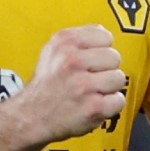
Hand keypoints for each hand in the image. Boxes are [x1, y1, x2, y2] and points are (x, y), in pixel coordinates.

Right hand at [15, 25, 126, 143]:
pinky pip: (119, 100)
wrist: (30, 117)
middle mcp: (72, 61)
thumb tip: (104, 32)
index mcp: (64, 42)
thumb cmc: (47, 85)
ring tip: (92, 92)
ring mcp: (83, 85)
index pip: (105, 36)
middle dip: (105, 69)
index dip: (101, 50)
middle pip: (115, 57)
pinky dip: (110, 106)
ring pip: (119, 78)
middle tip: (90, 79)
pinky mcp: (93, 107)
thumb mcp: (52, 51)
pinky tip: (95, 105)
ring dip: (109, 88)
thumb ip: (78, 39)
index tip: (90, 61)